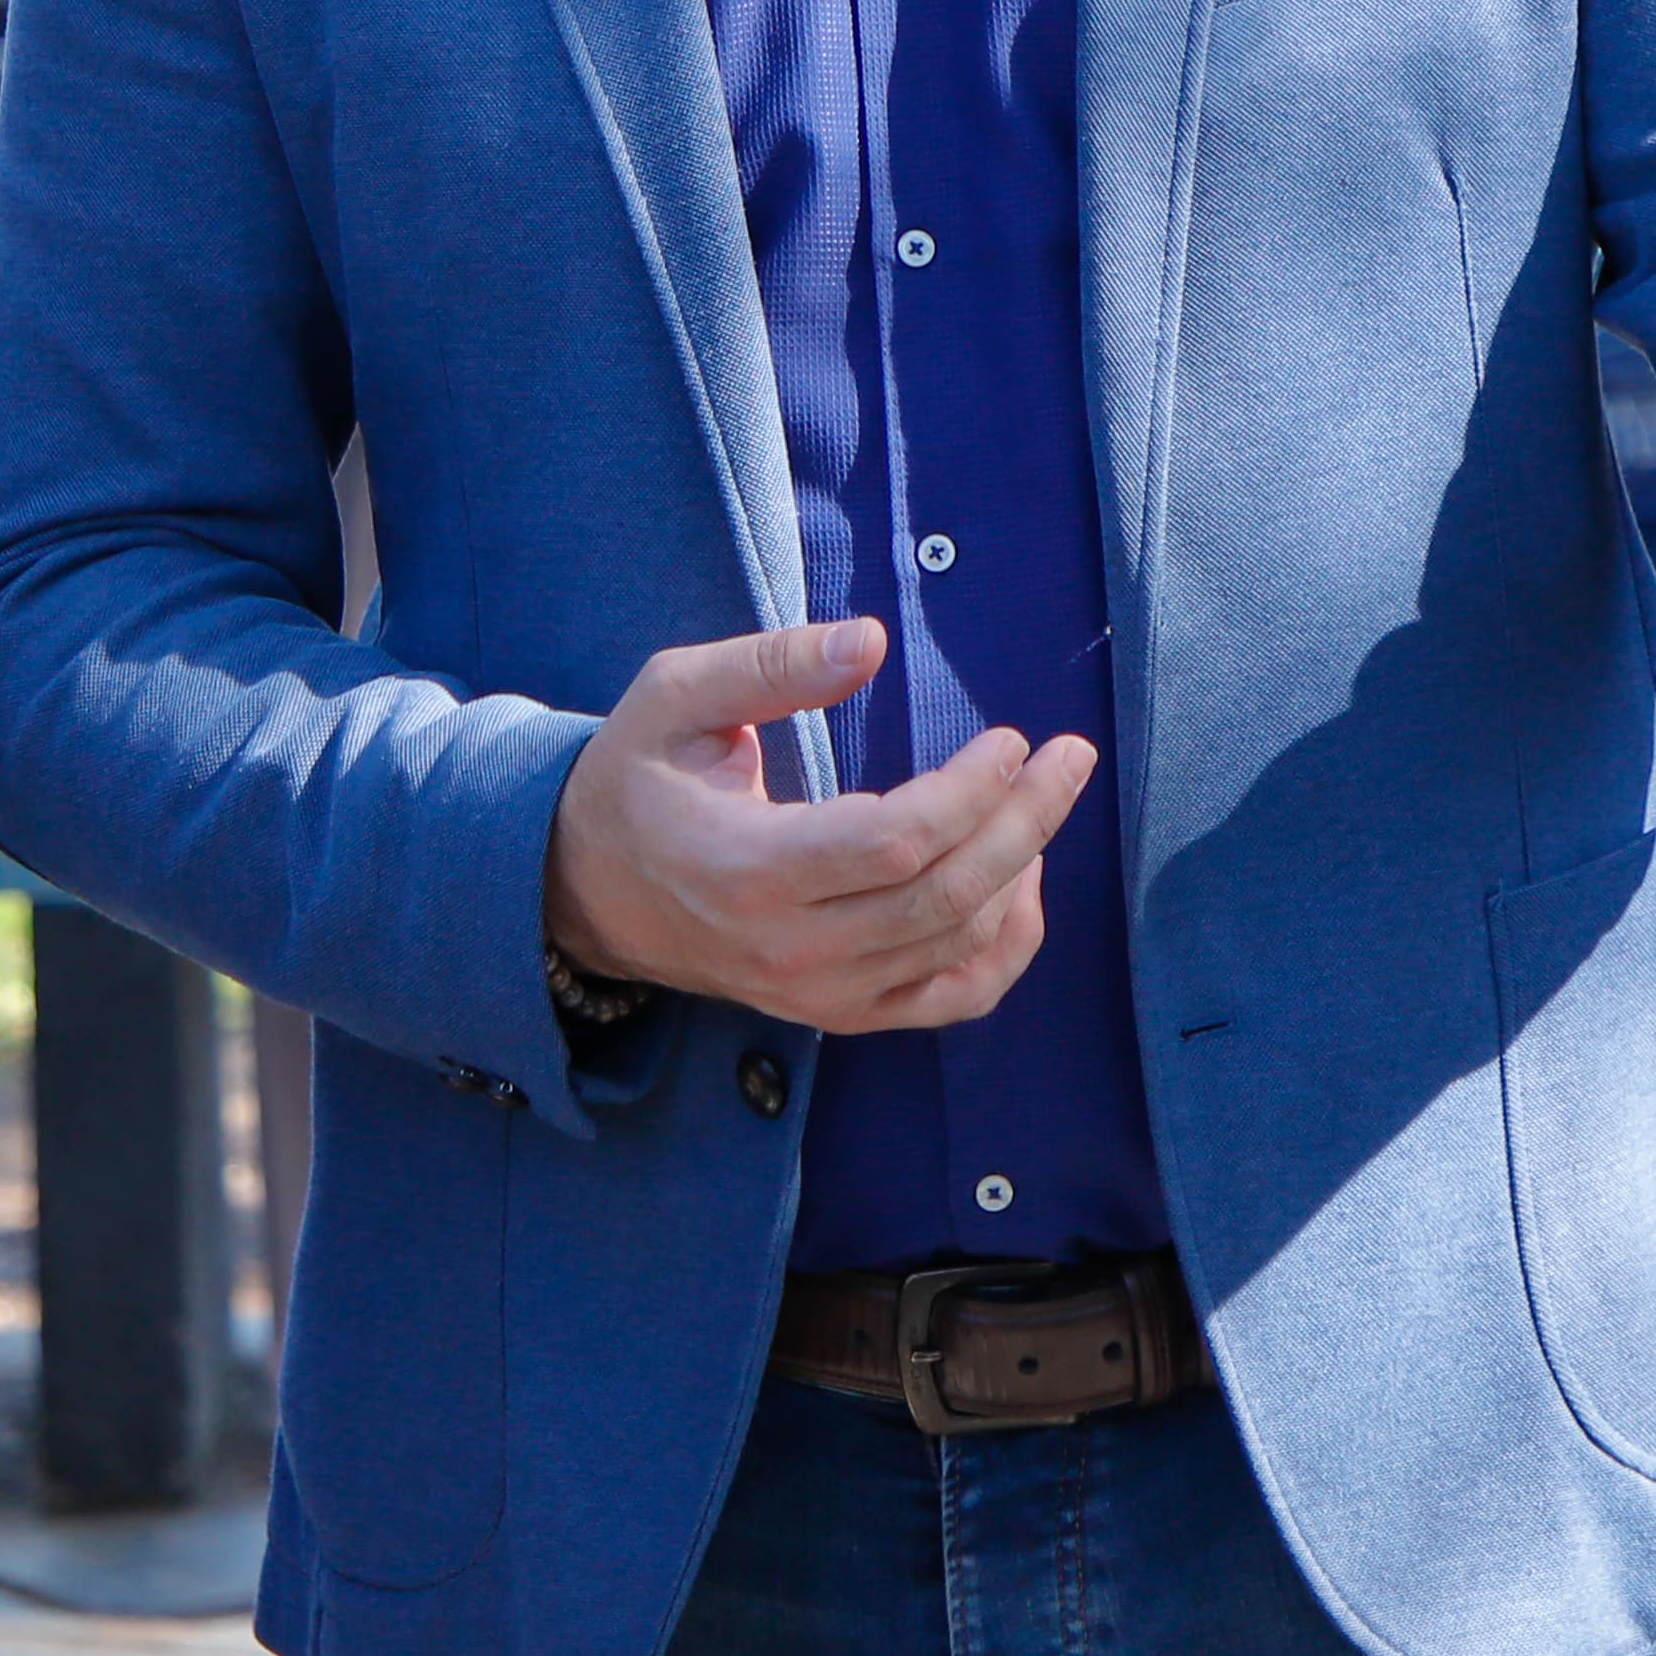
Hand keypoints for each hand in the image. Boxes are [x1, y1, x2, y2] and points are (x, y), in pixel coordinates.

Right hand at [546, 617, 1092, 1033]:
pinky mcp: (842, 1013)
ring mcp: (820, 995)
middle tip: (1068, 758)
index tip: (1009, 736)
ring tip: (1041, 799)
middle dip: (1025, 821)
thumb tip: (871, 642)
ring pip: (959, 947)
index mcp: (749, 868)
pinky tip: (1022, 884)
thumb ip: (770, 666)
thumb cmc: (636, 780)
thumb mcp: (674, 698)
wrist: (586, 892)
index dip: (968, 790)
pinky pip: (952, 999)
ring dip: (1020, 871)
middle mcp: (791, 951)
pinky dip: (1006, 949)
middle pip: (945, 896)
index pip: (894, 840)